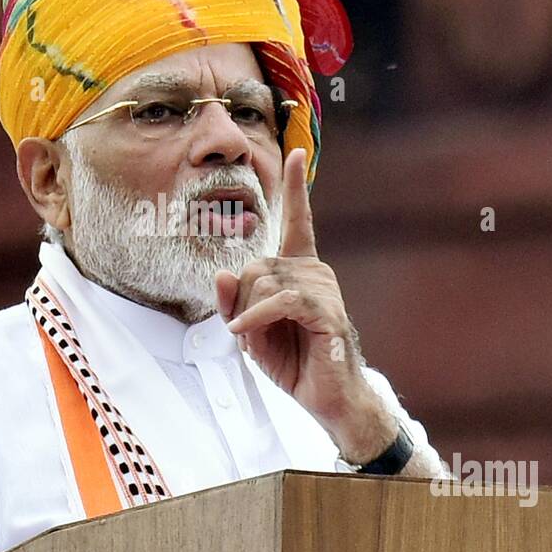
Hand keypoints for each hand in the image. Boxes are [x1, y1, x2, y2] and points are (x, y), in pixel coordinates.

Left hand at [214, 148, 398, 463]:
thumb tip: (224, 274)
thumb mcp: (251, 331)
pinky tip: (247, 334)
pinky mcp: (327, 312)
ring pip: (265, 282)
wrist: (327, 398)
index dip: (294, 188)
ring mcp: (325, 289)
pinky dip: (257, 317)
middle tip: (251, 333)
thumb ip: (235, 302)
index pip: (297, 221)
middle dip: (242, 302)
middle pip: (256, 265)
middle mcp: (316, 271)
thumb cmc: (292, 361)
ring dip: (249, 316)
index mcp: (300, 270)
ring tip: (260, 341)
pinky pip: (283, 301)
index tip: (294, 153)